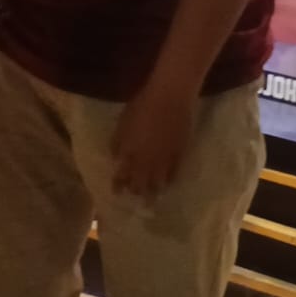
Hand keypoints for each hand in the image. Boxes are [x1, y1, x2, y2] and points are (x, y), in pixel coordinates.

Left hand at [111, 79, 196, 198]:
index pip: (122, 175)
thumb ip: (117, 142)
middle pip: (140, 182)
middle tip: (136, 198)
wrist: (170, 97)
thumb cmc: (142, 104)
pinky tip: (169, 184)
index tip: (116, 193)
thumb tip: (116, 158)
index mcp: (129, 152)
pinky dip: (170, 180)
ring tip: (153, 199)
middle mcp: (146, 160)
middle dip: (136, 191)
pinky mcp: (179, 154)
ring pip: (157, 181)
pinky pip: (174, 173)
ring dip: (154, 191)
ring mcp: (164, 158)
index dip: (119, 185)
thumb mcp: (123, 122)